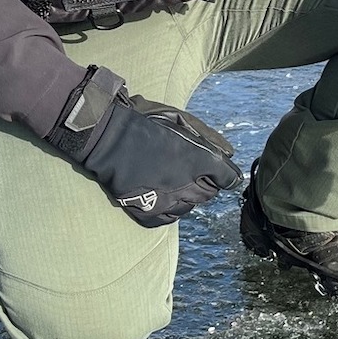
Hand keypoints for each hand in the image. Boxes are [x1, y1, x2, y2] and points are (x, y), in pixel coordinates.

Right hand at [52, 68, 240, 226]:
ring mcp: (168, 202)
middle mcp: (187, 185)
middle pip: (209, 193)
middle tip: (189, 170)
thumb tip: (229, 153)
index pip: (227, 178)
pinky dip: (170, 208)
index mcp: (199, 161)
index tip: (219, 171)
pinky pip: (170, 218)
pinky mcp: (148, 213)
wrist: (107, 139)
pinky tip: (163, 196)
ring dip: (187, 196)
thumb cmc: (144, 123)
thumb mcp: (180, 120)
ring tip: (171, 180)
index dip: (223, 174)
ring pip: (190, 207)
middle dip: (204, 182)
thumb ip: (208, 138)